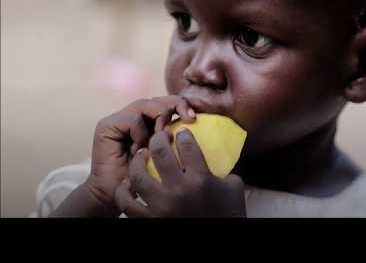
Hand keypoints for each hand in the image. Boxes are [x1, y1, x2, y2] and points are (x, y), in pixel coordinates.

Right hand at [84, 96, 194, 215]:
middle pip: (159, 99)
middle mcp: (136, 117)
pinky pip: (133, 119)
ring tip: (163, 135)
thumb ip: (180, 143)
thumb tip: (200, 125)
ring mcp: (121, 119)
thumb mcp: (169, 160)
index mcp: (151, 122)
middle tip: (187, 119)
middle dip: (175, 105)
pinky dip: (141, 132)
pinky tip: (140, 149)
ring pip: (146, 104)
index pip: (169, 103)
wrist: (115, 196)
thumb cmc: (146, 183)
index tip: (194, 118)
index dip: (182, 105)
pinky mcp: (107, 125)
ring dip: (159, 119)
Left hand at [114, 128, 245, 217]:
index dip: (183, 134)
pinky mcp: (150, 220)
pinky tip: (128, 184)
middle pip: (160, 153)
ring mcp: (161, 206)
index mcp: (201, 180)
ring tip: (141, 155)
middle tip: (159, 136)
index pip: (187, 146)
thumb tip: (217, 152)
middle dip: (158, 138)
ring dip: (137, 161)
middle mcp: (178, 190)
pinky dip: (124, 191)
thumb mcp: (234, 187)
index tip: (181, 132)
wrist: (217, 241)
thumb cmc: (227, 213)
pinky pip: (127, 203)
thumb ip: (223, 168)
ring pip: (138, 176)